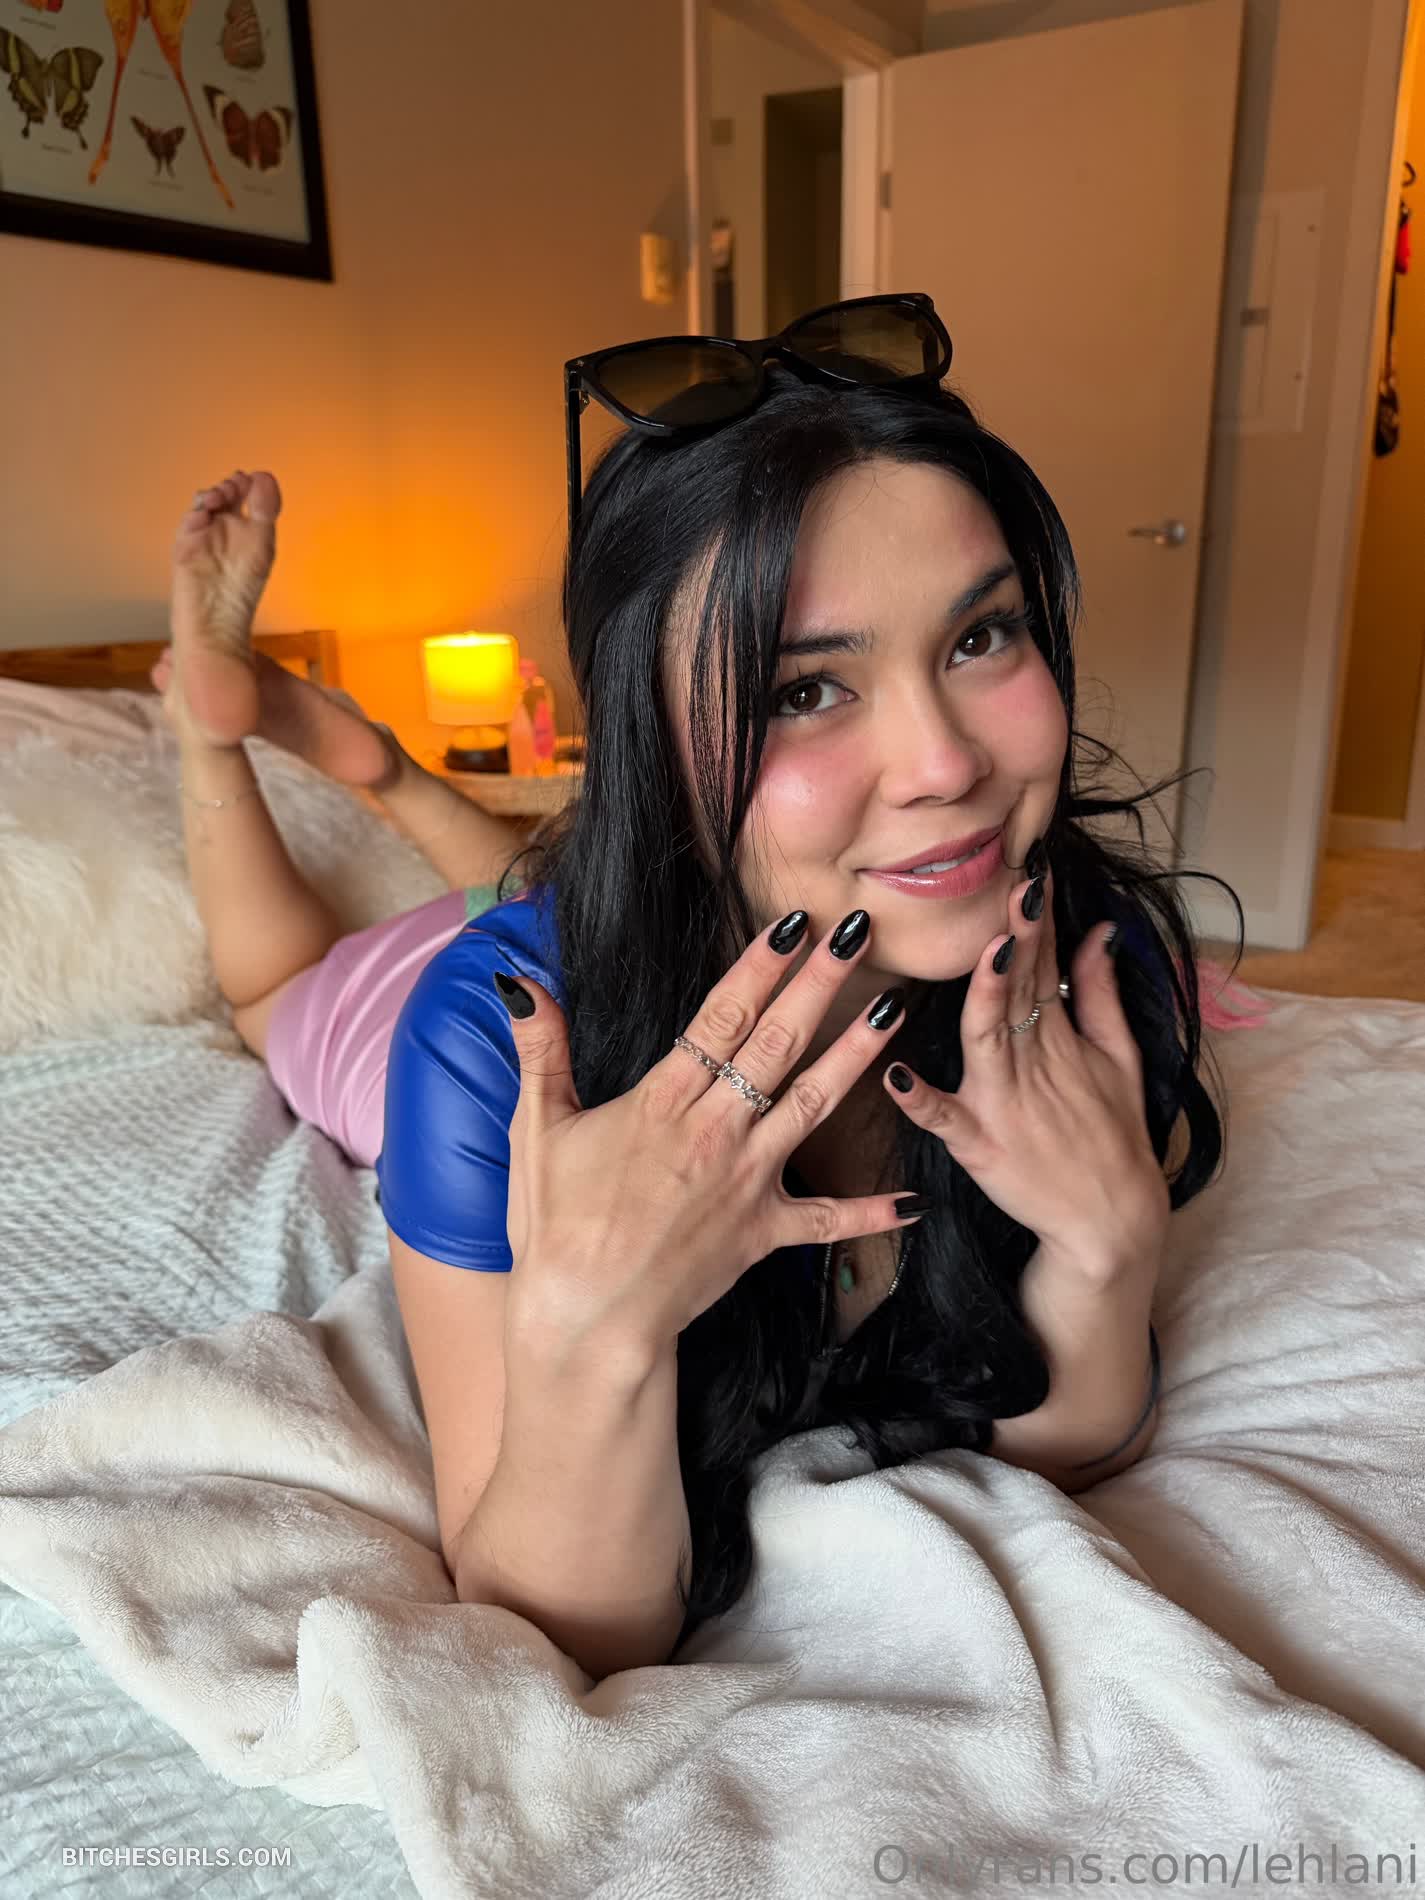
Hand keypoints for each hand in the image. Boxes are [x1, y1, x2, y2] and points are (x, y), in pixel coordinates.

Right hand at [492, 911, 923, 1347]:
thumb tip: (518, 980)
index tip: (793, 924)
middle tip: (857, 935)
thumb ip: (539, 1049)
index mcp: (664, 1101)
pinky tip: (912, 1201)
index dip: (760, 966)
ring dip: (855, 1058)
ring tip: (893, 1015)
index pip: (722, 1016)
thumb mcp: (536, 1129)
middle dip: (819, 985)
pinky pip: (825, 1221)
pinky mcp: (762, 1233)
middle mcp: (716, 1132)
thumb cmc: (555, 1226)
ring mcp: (746, 1181)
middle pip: (778, 1044)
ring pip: (812, 1106)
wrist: (586, 1319)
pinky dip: (868, 1212)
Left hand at [881, 858, 1170, 1275]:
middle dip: (1017, 939)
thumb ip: (1100, 994)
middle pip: (1017, 992)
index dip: (1038, 921)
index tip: (1034, 870)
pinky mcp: (977, 1144)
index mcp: (1056, 1037)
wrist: (1113, 1221)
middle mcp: (1028, 1063)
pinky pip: (942, 1119)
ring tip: (987, 954)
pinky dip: (919, 1099)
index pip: (1044, 966)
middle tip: (1016, 891)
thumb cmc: (1113, 1136)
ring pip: (986, 1041)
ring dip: (985, 998)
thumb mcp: (1118, 1059)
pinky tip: (893, 1073)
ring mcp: (1001, 1104)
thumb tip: (1098, 932)